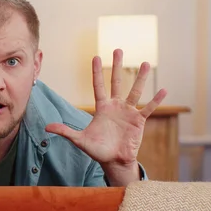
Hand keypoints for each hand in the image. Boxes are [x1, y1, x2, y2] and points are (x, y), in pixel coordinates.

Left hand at [45, 49, 166, 167]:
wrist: (114, 161)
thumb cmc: (97, 150)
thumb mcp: (79, 140)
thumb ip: (65, 131)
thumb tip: (46, 127)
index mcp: (102, 108)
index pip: (98, 86)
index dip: (97, 72)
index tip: (96, 57)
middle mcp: (116, 106)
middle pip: (116, 82)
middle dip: (117, 66)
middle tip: (118, 49)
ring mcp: (128, 112)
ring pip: (135, 91)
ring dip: (140, 78)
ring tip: (145, 63)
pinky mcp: (138, 120)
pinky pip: (148, 108)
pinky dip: (156, 100)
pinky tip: (163, 89)